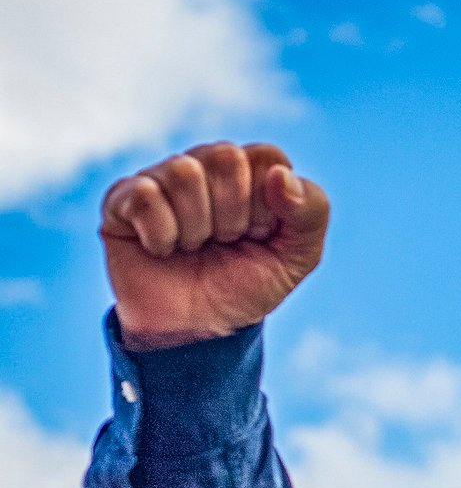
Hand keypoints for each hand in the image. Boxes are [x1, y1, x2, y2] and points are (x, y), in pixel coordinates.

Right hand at [101, 142, 329, 350]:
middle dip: (233, 216)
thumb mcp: (297, 258)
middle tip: (224, 242)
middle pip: (225, 157)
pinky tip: (162, 250)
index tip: (260, 234)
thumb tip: (281, 174)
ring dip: (197, 228)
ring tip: (193, 247)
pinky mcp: (123, 198)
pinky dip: (162, 236)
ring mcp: (161, 178)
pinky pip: (146, 197)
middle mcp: (204, 164)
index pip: (267, 157)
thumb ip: (311, 211)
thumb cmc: (246, 287)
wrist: (197, 330)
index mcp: (250, 172)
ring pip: (184, 173)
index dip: (268, 205)